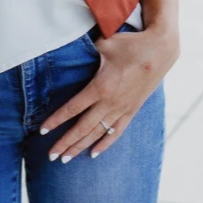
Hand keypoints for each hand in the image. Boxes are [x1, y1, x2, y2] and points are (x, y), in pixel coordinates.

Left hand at [41, 0, 179, 162]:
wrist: (161, 49)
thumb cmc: (130, 43)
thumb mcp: (104, 44)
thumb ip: (86, 49)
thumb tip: (70, 47)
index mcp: (100, 87)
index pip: (73, 109)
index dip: (56, 121)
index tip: (42, 131)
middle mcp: (110, 102)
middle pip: (82, 128)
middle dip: (65, 143)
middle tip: (51, 156)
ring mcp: (122, 109)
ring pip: (97, 133)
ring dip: (81, 147)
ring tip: (66, 159)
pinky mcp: (132, 110)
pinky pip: (116, 132)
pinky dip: (104, 144)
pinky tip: (94, 154)